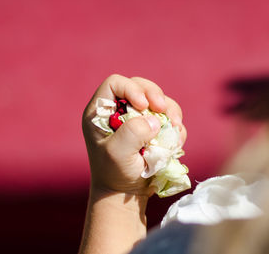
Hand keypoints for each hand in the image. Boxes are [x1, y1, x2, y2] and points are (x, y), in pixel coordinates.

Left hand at [82, 74, 186, 195]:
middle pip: (140, 86)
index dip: (131, 89)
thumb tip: (154, 120)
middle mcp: (118, 111)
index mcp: (100, 112)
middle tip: (163, 111)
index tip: (143, 106)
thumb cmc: (114, 173)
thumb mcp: (116, 154)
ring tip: (174, 128)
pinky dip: (175, 125)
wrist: (124, 193)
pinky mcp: (152, 128)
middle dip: (155, 95)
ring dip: (170, 111)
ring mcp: (136, 118)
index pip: (115, 84)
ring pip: (157, 99)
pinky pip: (168, 116)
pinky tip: (175, 140)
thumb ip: (132, 133)